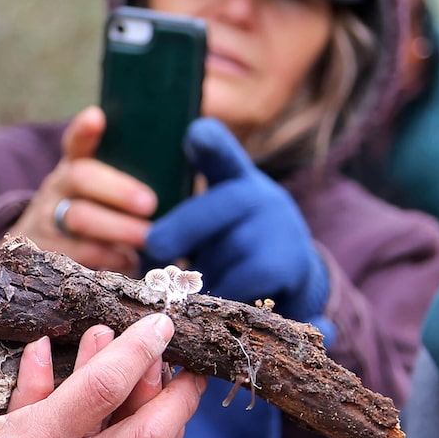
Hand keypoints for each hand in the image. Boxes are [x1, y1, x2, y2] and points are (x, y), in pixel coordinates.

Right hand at [7, 106, 157, 274]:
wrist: (47, 246)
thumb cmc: (100, 212)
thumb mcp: (107, 186)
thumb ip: (138, 170)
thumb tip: (195, 149)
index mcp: (76, 163)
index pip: (77, 140)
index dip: (84, 130)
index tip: (97, 118)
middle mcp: (59, 186)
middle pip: (81, 176)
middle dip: (118, 190)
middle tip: (150, 203)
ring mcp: (48, 218)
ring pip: (79, 218)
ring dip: (118, 229)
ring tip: (148, 237)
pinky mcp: (46, 251)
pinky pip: (77, 254)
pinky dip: (107, 258)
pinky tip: (130, 261)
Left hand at [144, 118, 328, 322]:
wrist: (291, 276)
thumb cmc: (230, 246)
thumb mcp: (206, 225)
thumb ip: (175, 229)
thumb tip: (146, 251)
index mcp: (234, 179)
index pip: (221, 152)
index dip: (209, 142)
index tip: (194, 133)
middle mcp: (261, 197)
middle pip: (213, 210)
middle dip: (176, 234)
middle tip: (152, 253)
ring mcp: (281, 229)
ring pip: (224, 256)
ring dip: (199, 279)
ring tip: (192, 289)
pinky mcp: (290, 266)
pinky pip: (244, 286)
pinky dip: (224, 298)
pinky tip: (220, 305)